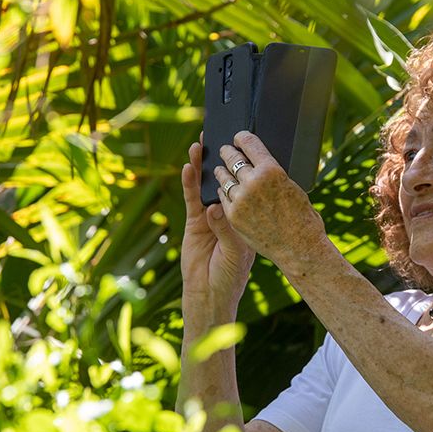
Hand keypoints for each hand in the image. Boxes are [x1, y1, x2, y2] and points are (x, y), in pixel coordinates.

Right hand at [181, 136, 253, 310]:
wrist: (211, 294)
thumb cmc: (230, 276)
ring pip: (206, 185)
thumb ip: (225, 231)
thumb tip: (214, 209)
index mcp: (246, 217)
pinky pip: (191, 199)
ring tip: (200, 144)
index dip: (243, 169)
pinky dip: (188, 183)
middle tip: (218, 136)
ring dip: (202, 166)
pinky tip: (186, 168)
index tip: (243, 148)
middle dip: (221, 160)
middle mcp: (229, 212)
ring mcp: (210, 215)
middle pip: (224, 181)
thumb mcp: (235, 253)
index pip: (245, 188)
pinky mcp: (193, 222)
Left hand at [213, 132, 327, 268]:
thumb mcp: (293, 188)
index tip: (238, 137)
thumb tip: (263, 165)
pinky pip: (223, 197)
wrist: (299, 248)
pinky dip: (223, 192)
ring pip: (223, 178)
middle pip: (232, 159)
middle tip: (226, 150)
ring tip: (221, 169)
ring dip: (222, 171)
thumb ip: (274, 175)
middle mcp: (253, 182)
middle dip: (228, 152)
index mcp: (272, 170)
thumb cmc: (303, 218)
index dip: (241, 138)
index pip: (249, 143)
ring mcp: (241, 200)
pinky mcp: (233, 216)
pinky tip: (224, 190)